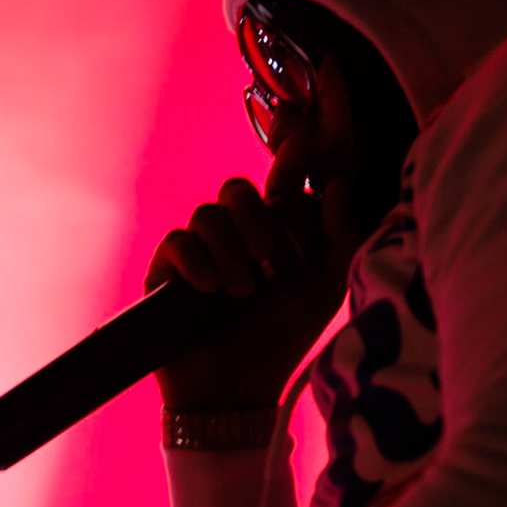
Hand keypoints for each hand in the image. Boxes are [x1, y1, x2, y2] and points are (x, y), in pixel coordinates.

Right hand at [147, 60, 363, 411]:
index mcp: (275, 231)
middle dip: (258, 220)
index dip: (289, 144)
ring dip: (232, 253)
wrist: (239, 389)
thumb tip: (335, 181)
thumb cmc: (284, 337)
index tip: (299, 117)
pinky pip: (179, 241)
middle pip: (238, 188)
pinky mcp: (167, 271)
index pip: (281, 178)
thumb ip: (340, 232)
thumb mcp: (327, 284)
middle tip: (269, 261)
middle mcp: (235, 234)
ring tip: (243, 292)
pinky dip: (199, 263)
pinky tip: (211, 290)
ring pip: (209, 213)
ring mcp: (199, 251)